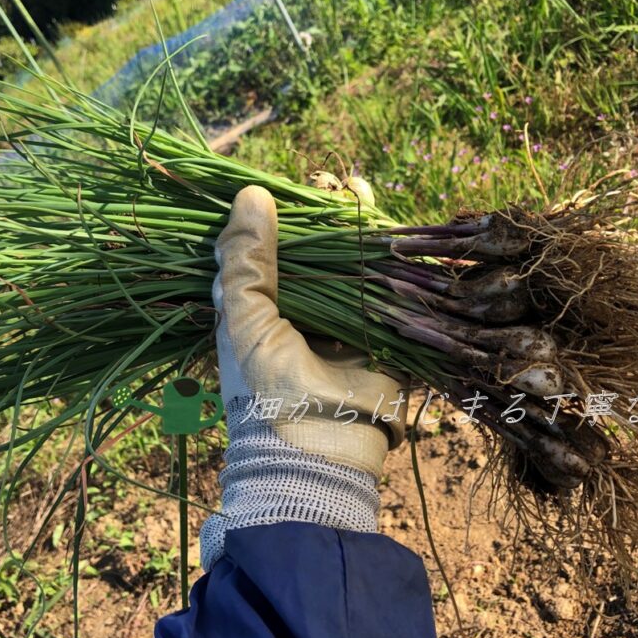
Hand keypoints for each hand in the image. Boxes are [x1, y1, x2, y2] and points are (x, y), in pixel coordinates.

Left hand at [212, 184, 406, 478]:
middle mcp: (298, 312)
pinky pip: (384, 288)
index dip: (276, 216)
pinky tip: (392, 224)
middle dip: (322, 212)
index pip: (266, 248)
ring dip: (356, 226)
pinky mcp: (376, 335)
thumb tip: (252, 195)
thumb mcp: (245, 322)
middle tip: (332, 181)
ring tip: (359, 187)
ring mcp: (339, 323)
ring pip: (348, 262)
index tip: (287, 185)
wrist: (317, 456)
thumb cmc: (265, 392)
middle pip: (311, 249)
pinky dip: (389, 258)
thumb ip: (246, 262)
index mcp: (258, 309)